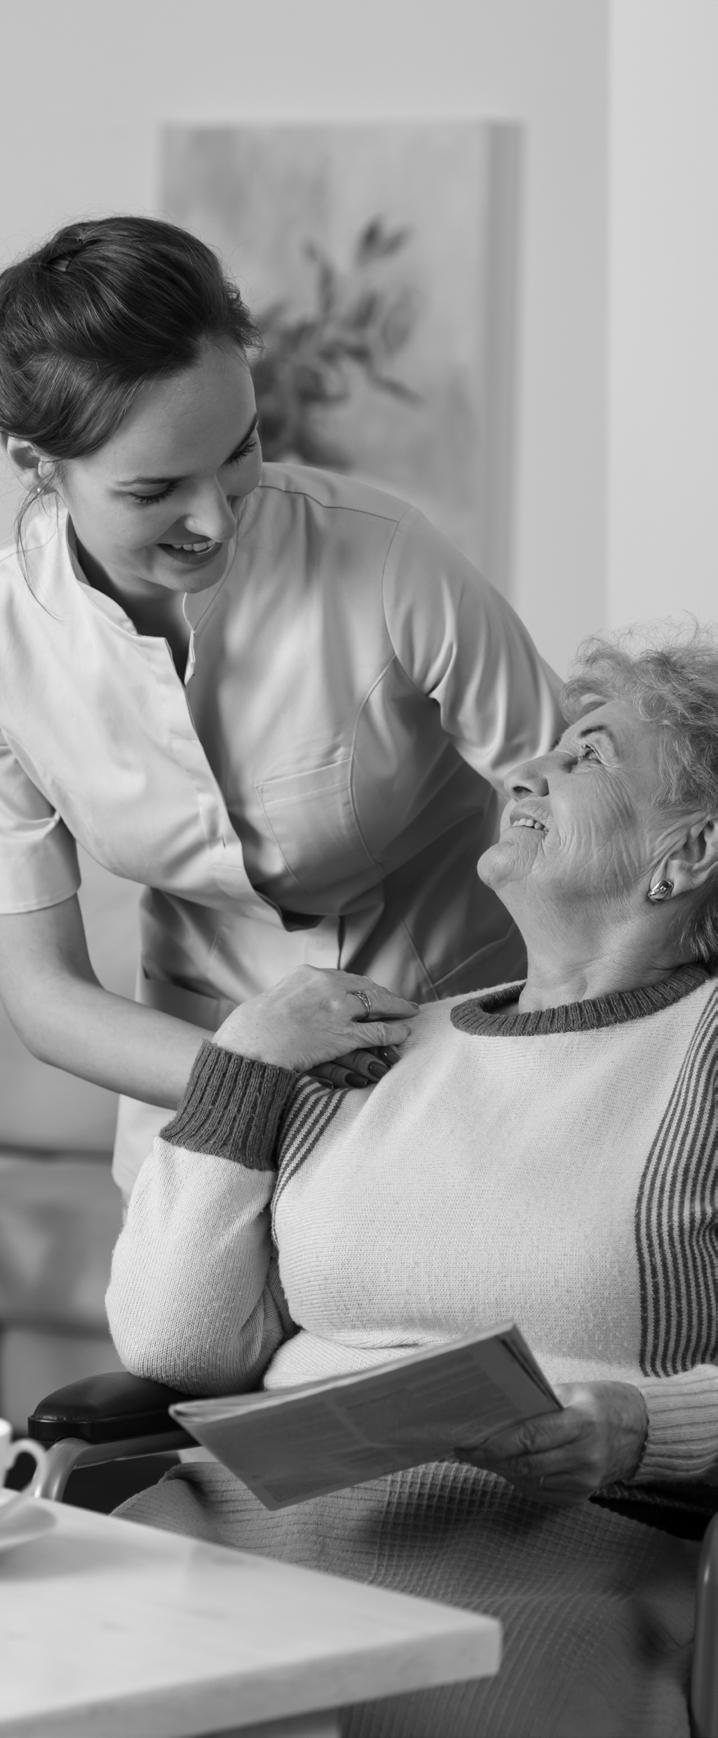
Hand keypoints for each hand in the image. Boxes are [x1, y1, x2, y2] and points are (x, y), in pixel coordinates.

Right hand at [212, 966, 418, 1071]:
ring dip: (397, 1009)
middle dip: (385, 995)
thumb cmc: (254, 1027)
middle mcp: (328, 986)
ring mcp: (338, 1010)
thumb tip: (304, 1003)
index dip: (364, 987)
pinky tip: (403, 1033)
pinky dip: (394, 1031)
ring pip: (377, 1006)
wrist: (250, 1043)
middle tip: (400, 1001)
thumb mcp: (277, 998)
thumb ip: (298, 996)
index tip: (374, 992)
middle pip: (366, 988)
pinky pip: (377, 1031)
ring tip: (409, 1013)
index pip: (347, 978)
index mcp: (310, 975)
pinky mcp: (343, 1034)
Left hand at [457, 1380, 647, 1504]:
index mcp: (582, 1422)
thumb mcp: (573, 1391)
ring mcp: (585, 1479)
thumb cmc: (603, 1402)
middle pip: (525, 1463)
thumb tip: (496, 1411)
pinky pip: (541, 1491)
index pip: (529, 1437)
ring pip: (530, 1480)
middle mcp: (585, 1455)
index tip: (468, 1440)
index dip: (495, 1442)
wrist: (643, 1432)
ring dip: (501, 1469)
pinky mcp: (582, 1494)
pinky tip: (507, 1466)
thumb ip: (538, 1403)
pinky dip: (520, 1479)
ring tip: (480, 1456)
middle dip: (490, 1458)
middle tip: (464, 1449)